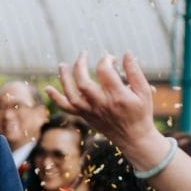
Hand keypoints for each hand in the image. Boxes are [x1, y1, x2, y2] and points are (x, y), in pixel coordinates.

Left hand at [45, 52, 162, 147]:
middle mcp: (101, 103)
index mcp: (117, 96)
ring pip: (71, 95)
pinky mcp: (85, 116)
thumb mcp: (143, 91)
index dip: (106, 60)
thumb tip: (125, 53)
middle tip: (83, 53)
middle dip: (80, 64)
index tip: (111, 58)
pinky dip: (56, 99)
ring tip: (62, 64)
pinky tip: (47, 88)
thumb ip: (134, 72)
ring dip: (64, 78)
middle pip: (83, 82)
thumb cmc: (140, 112)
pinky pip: (67, 108)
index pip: (104, 71)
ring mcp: (90, 111)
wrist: (133, 138)